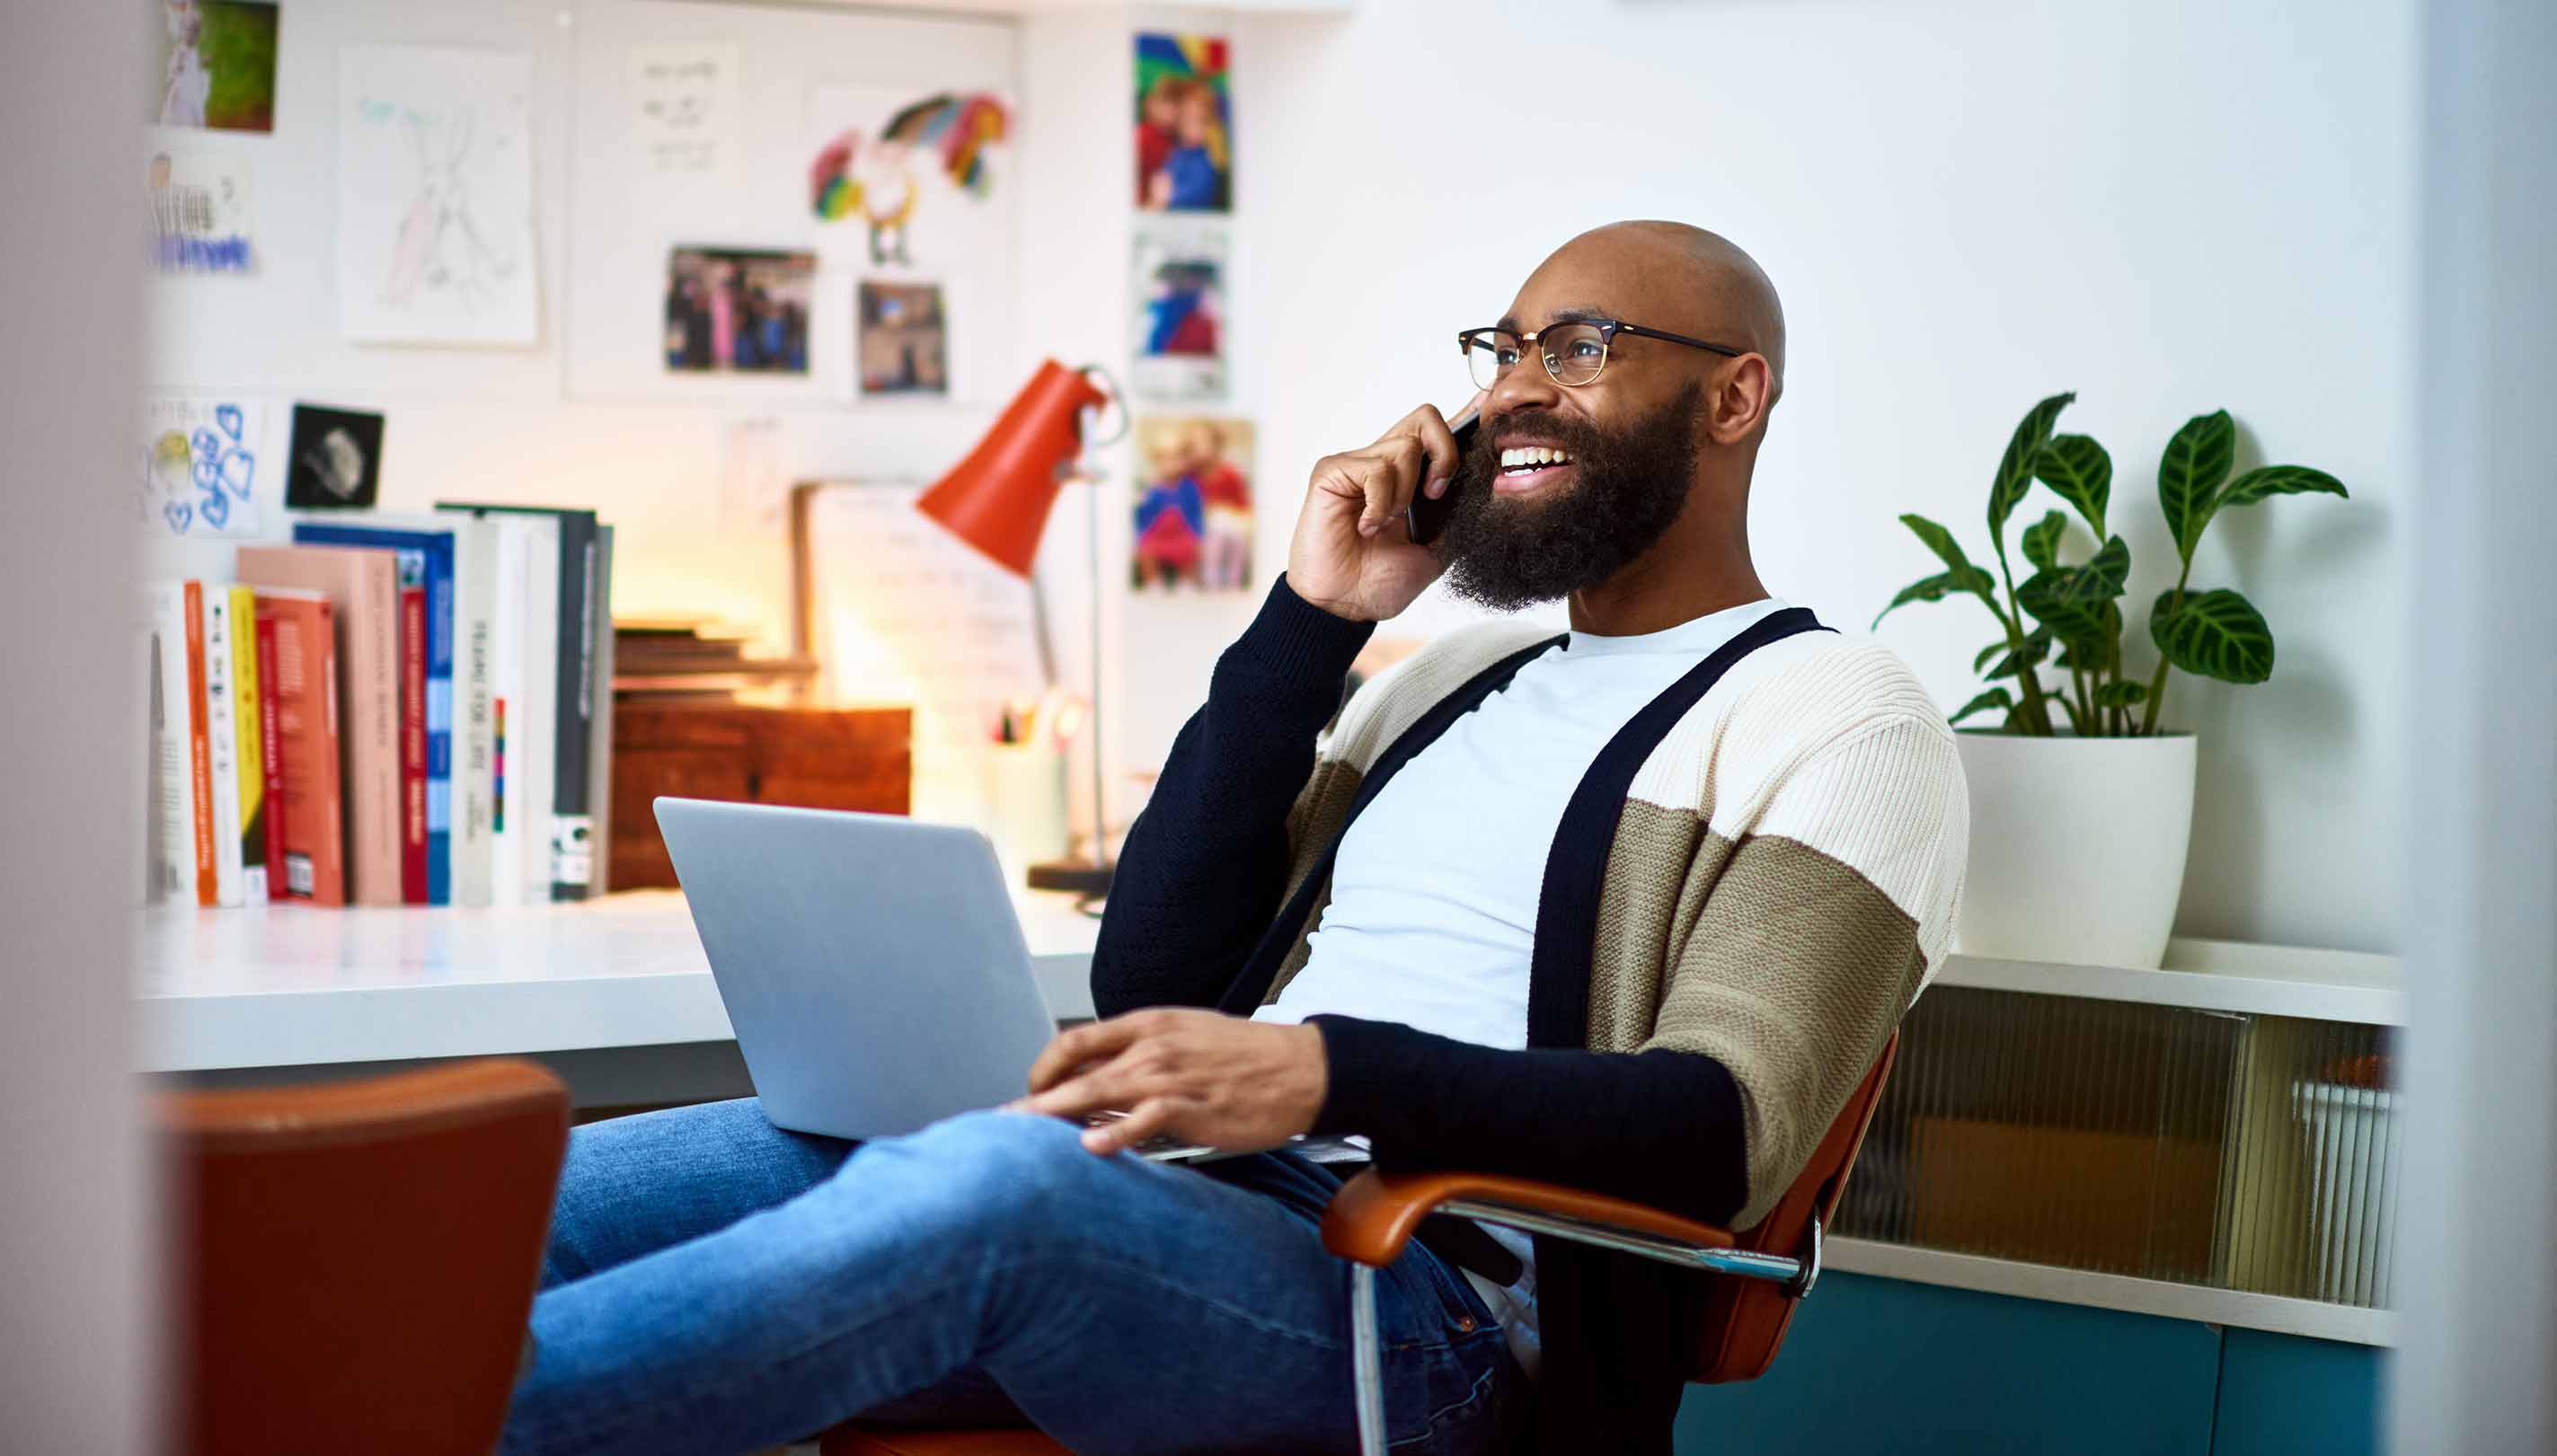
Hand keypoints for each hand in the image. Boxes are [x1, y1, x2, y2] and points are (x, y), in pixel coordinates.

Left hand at [1017, 1008, 1328, 1155]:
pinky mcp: (1194, 1108)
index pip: (1076, 1040)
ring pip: (1099, 1091)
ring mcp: (1172, 1076)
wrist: (1304, 1068)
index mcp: (1149, 1024)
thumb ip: (1141, 1056)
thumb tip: (1096, 1086)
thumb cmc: (1245, 1058)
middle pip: (1076, 1069)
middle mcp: (1153, 1045)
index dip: (1043, 1067)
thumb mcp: (1187, 1039)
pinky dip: (1116, 1133)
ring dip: (1055, 1114)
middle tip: (1000, 1123)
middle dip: (1033, 1099)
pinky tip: (1091, 1147)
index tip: (1029, 1092)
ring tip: (1021, 1135)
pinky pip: (1145, 1119)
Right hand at [1286, 395, 1483, 622]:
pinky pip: (1375, 469)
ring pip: (1404, 446)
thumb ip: (1456, 516)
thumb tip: (1488, 484)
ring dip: (1405, 493)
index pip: (1438, 432)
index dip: (1466, 419)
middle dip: (1444, 453)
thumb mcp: (1436, 550)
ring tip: (1387, 524)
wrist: (1344, 605)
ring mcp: (1357, 464)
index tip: (1488, 416)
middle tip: (1435, 494)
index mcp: (1410, 478)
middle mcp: (1384, 463)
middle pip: (1426, 418)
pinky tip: (1366, 527)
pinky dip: (1380, 503)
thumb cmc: (1381, 581)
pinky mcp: (1332, 471)